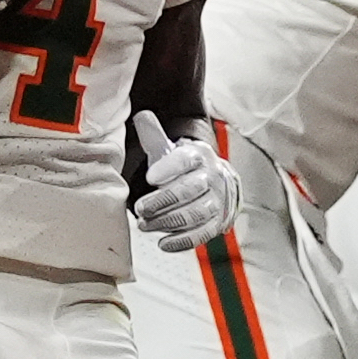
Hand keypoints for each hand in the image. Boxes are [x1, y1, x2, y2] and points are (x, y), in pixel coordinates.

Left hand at [130, 111, 238, 251]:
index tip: (150, 177)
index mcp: (199, 156)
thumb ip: (154, 135)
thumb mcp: (168, 149)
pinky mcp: (217, 223)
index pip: (186, 159)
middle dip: (163, 201)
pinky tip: (163, 243)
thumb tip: (141, 116)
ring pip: (195, 214)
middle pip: (189, 190)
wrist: (213, 182)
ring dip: (168, 221)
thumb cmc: (183, 167)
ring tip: (144, 225)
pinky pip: (202, 234)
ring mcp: (217, 202)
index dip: (169, 168)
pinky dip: (182, 241)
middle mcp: (212, 177)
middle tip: (140, 208)